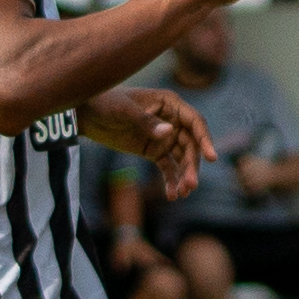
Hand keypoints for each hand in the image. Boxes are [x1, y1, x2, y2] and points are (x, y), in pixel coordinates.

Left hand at [90, 87, 208, 195]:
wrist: (86, 114)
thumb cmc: (105, 103)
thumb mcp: (124, 111)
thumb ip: (146, 122)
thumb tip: (169, 132)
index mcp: (170, 103)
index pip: (195, 122)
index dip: (205, 139)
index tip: (212, 157)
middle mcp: (172, 120)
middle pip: (191, 145)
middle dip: (192, 166)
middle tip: (190, 186)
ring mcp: (164, 136)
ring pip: (182, 158)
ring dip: (184, 176)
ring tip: (182, 193)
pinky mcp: (154, 151)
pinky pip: (168, 167)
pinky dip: (171, 180)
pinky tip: (171, 195)